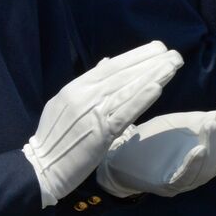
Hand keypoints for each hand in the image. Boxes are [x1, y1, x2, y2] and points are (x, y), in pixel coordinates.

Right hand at [23, 41, 181, 206]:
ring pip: (128, 90)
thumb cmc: (55, 137)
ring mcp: (93, 114)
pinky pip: (125, 113)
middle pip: (123, 75)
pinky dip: (141, 99)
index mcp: (76, 87)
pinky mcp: (101, 133)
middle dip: (151, 63)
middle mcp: (85, 96)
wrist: (41, 167)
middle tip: (174, 53)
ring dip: (154, 76)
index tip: (157, 48)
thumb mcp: (66, 103)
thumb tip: (107, 62)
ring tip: (173, 64)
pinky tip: (158, 88)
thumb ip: (88, 83)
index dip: (135, 56)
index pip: (112, 67)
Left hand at [98, 105, 215, 197]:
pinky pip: (184, 178)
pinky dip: (194, 164)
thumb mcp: (190, 125)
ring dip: (213, 145)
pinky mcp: (165, 184)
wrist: (121, 152)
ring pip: (209, 169)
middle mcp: (201, 173)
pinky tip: (199, 148)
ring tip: (211, 122)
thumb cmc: (158, 140)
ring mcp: (184, 181)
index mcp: (210, 159)